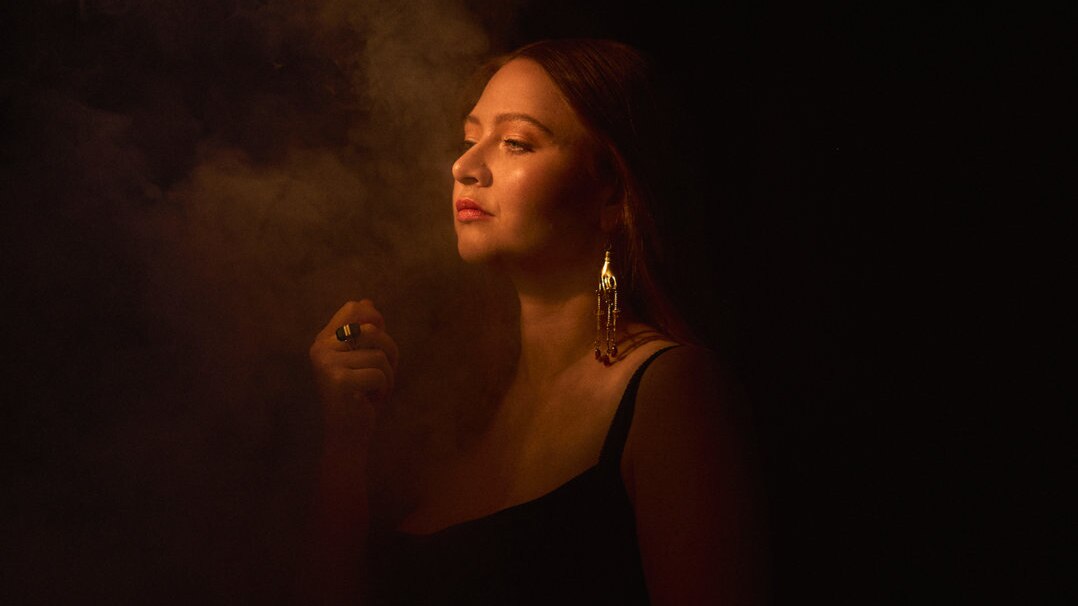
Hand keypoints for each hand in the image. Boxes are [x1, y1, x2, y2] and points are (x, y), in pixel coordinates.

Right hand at [309, 299, 399, 435]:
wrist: (348, 433)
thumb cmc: (360, 394)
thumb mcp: (364, 359)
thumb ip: (365, 332)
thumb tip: (367, 302)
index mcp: (324, 339)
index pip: (354, 308)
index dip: (376, 320)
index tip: (378, 345)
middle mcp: (320, 347)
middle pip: (372, 330)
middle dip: (389, 353)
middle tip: (380, 374)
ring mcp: (326, 363)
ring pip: (379, 354)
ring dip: (387, 375)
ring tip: (373, 390)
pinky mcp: (338, 380)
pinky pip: (379, 373)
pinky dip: (384, 388)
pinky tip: (370, 400)